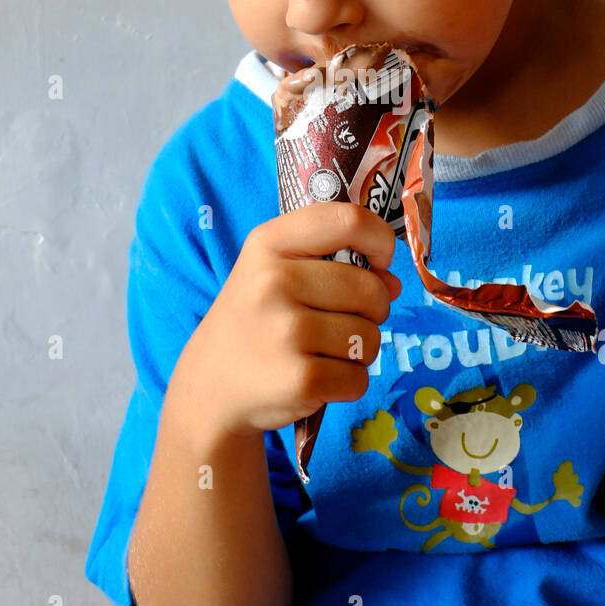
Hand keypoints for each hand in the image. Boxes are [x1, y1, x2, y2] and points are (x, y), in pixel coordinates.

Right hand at [167, 200, 400, 446]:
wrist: (211, 385)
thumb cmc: (255, 319)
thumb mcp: (273, 270)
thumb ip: (334, 261)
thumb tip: (392, 282)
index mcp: (269, 243)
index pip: (349, 220)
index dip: (380, 240)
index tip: (378, 262)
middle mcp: (274, 282)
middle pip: (371, 289)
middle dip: (372, 310)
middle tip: (341, 321)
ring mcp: (286, 332)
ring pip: (371, 337)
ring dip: (360, 350)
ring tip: (323, 351)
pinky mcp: (300, 379)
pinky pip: (359, 378)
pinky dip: (348, 383)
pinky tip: (317, 379)